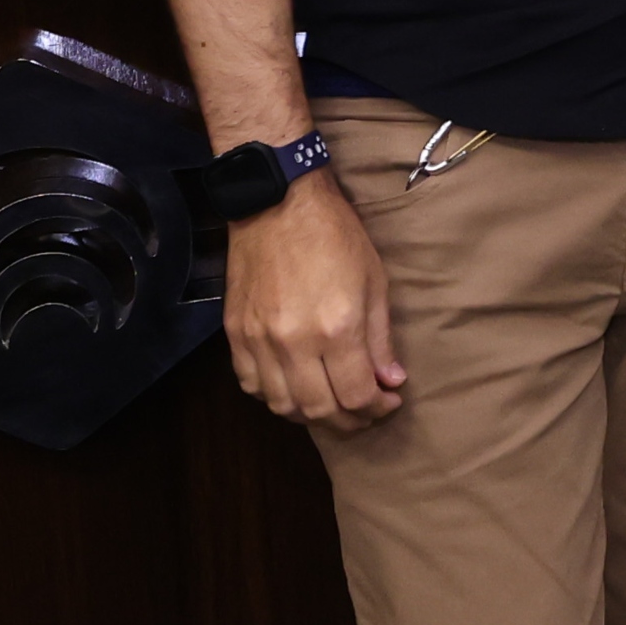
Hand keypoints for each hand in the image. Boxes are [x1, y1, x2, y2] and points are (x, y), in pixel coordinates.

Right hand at [223, 169, 403, 431]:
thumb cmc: (335, 235)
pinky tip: (294, 388)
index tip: (389, 401)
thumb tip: (390, 381)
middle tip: (364, 412)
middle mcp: (295, 342)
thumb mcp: (374, 280)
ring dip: (311, 415)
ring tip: (332, 404)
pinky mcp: (235, 334)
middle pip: (319, 410)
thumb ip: (380, 338)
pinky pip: (251, 385)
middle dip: (349, 421)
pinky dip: (274, 397)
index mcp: (337, 328)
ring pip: (282, 405)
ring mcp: (259, 341)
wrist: (277, 202)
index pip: (355, 396)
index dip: (376, 408)